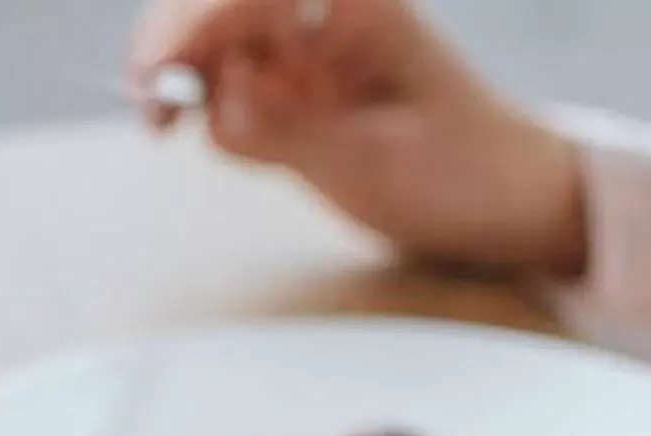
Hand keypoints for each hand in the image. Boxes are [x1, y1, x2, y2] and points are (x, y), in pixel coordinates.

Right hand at [128, 0, 586, 275]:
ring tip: (158, 122)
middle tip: (144, 97)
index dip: (200, 20)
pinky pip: (231, 101)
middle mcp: (322, 23)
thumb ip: (293, 131)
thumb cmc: (465, 167)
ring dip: (178, 75)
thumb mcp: (378, 157)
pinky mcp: (295, 108)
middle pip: (223, 10)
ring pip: (216, 52)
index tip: (163, 66)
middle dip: (173, 40)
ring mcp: (305, 66)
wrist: (505, 202)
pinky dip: (203, 112)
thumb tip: (214, 109)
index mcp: (356, 5)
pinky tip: (181, 131)